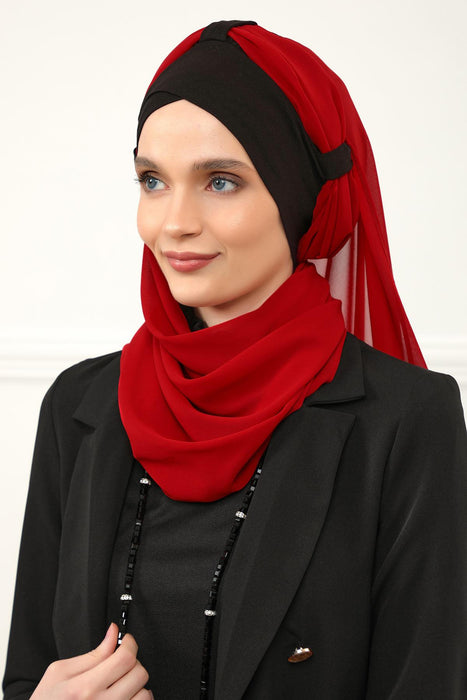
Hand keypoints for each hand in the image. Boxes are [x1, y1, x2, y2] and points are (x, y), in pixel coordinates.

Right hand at [31, 623, 152, 698]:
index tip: (127, 641)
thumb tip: (113, 633)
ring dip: (137, 684)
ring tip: (122, 681)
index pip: (125, 658)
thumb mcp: (59, 672)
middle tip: (120, 661)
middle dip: (133, 661)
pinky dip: (137, 699)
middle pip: (138, 674)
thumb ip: (92, 654)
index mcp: (84, 687)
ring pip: (144, 694)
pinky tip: (126, 696)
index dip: (130, 643)